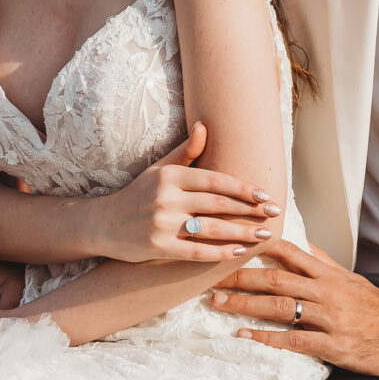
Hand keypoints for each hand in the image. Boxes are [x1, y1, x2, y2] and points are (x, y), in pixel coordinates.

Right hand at [70, 122, 276, 263]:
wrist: (103, 223)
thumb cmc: (138, 194)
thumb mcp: (159, 170)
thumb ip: (185, 151)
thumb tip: (205, 125)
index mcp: (170, 176)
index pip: (215, 180)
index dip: (243, 188)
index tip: (265, 195)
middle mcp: (166, 198)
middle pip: (218, 204)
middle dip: (250, 210)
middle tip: (274, 213)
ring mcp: (162, 224)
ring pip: (211, 229)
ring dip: (241, 233)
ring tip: (263, 235)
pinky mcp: (158, 247)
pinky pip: (196, 251)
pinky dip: (219, 253)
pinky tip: (238, 252)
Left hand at [208, 238, 378, 375]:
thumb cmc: (376, 309)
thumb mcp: (351, 279)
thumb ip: (323, 262)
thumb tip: (301, 243)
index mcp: (329, 275)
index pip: (290, 252)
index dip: (259, 246)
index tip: (233, 242)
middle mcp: (327, 293)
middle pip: (276, 280)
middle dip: (240, 277)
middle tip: (211, 276)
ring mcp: (330, 319)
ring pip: (280, 308)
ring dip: (245, 305)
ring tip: (218, 303)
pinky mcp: (333, 345)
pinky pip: (294, 340)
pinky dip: (267, 337)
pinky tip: (243, 335)